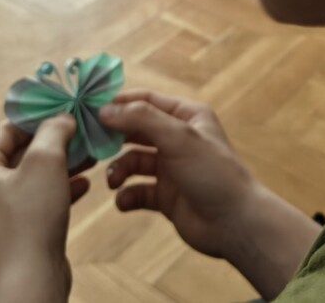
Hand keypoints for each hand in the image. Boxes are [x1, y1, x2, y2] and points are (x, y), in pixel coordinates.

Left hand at [0, 116, 90, 302]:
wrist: (29, 286)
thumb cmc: (30, 221)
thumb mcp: (45, 164)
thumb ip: (54, 132)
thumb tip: (62, 117)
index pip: (6, 129)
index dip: (37, 115)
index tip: (65, 106)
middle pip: (19, 154)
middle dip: (54, 141)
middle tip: (82, 129)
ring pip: (31, 180)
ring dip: (61, 165)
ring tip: (90, 154)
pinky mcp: (15, 237)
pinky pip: (36, 204)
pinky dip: (59, 191)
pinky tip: (85, 185)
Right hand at [102, 90, 319, 299]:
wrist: (235, 223)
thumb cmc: (213, 172)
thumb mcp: (178, 137)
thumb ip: (141, 119)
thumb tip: (105, 109)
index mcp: (187, 116)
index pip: (145, 100)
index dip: (118, 103)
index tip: (89, 109)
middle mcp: (178, 139)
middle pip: (135, 130)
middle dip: (113, 138)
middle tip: (91, 146)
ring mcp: (171, 168)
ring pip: (133, 162)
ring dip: (119, 170)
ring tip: (114, 181)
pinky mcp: (166, 196)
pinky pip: (138, 191)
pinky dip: (127, 195)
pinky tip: (124, 201)